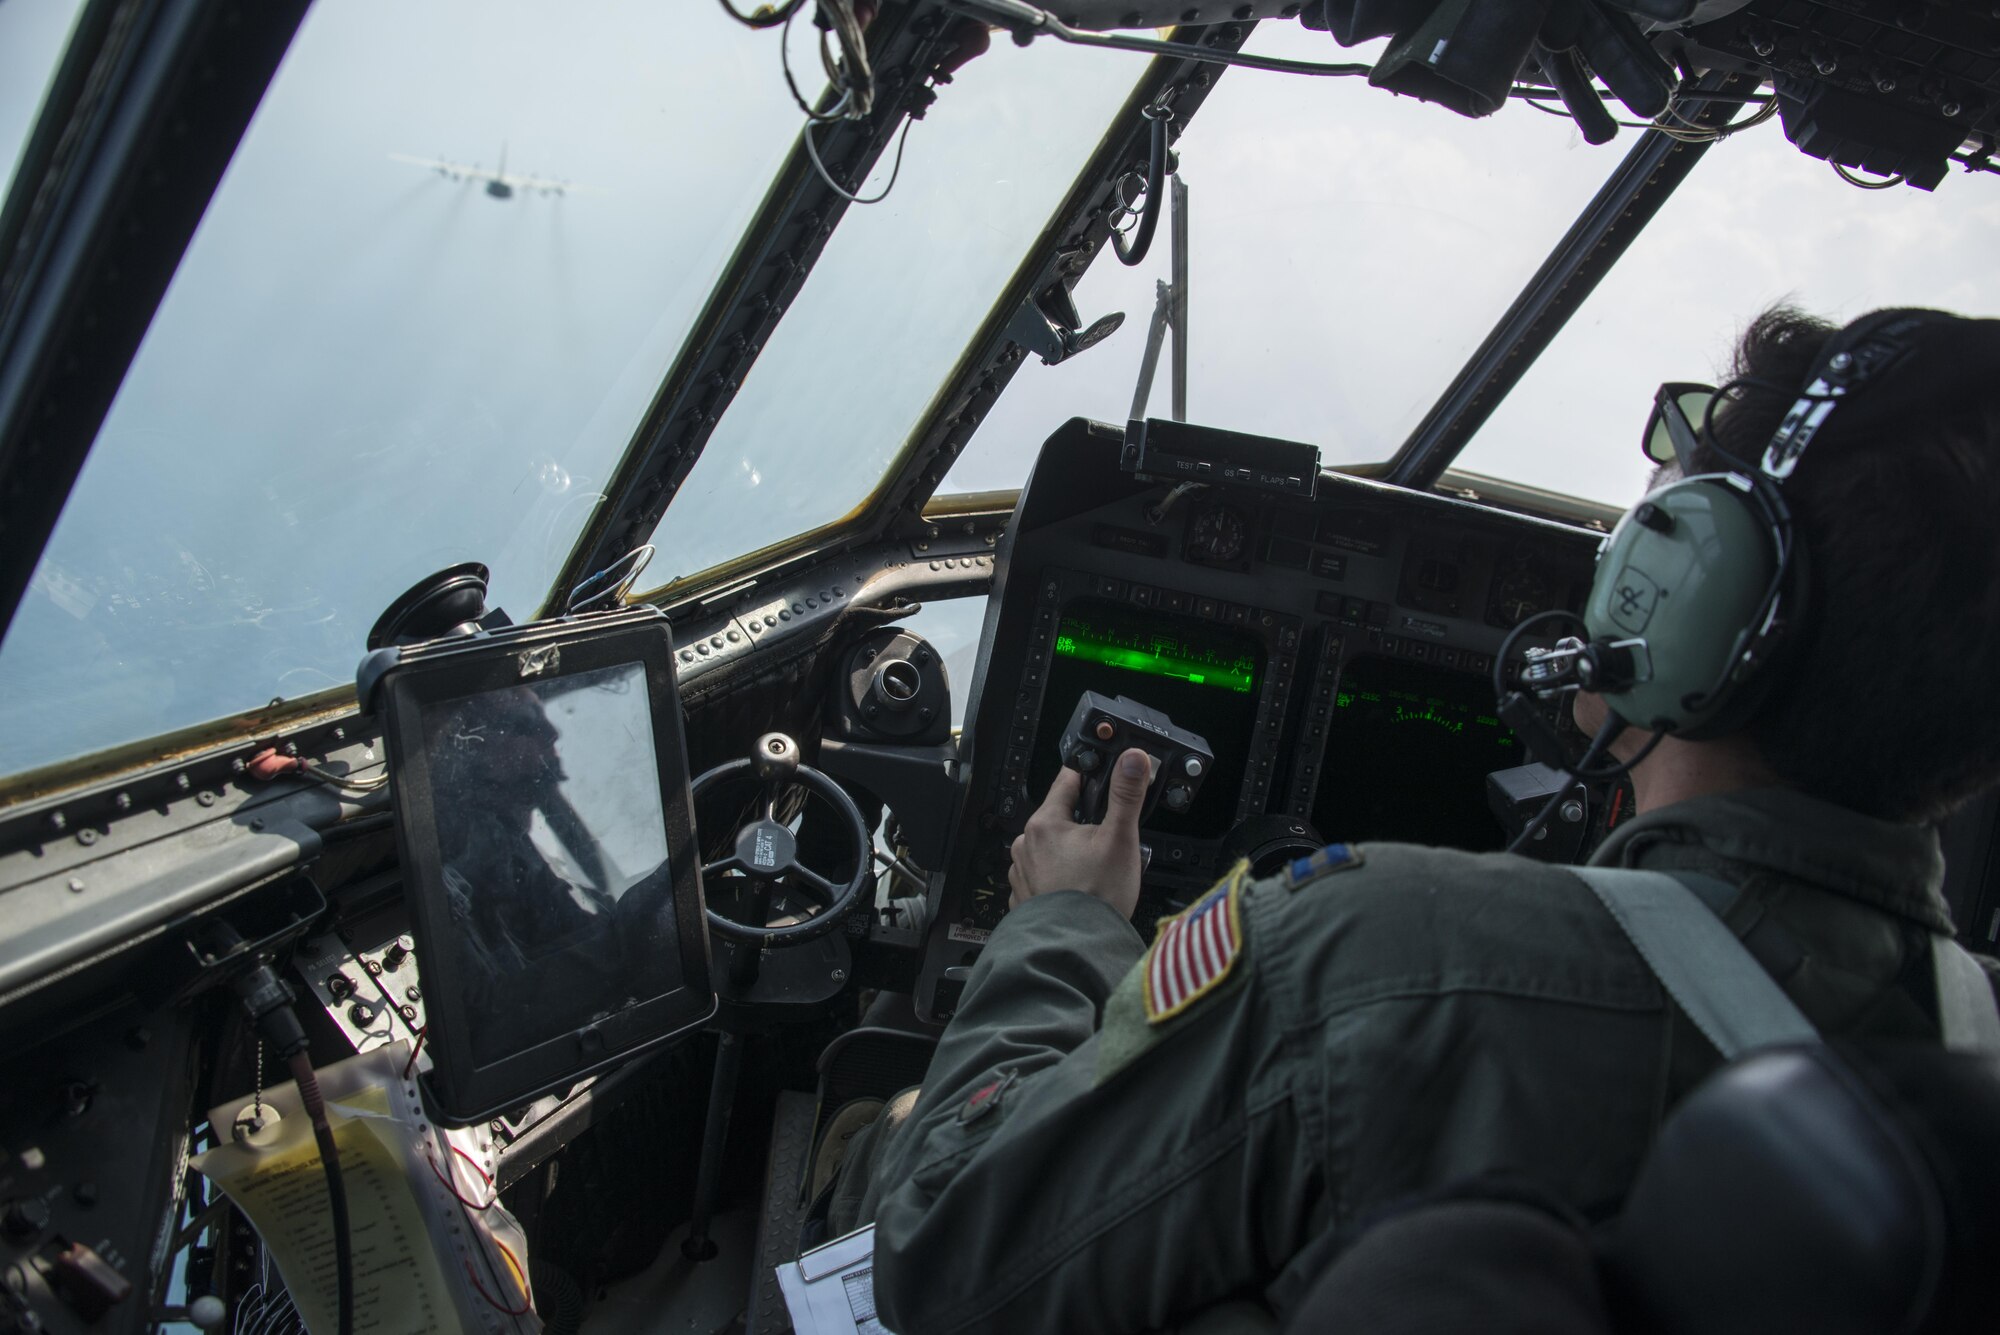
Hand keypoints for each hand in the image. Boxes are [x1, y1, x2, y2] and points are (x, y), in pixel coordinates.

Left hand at [1008, 749, 1151, 919]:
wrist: (1076, 947)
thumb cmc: (1096, 896)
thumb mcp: (1120, 838)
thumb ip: (1126, 795)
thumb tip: (1133, 759)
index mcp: (1045, 823)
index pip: (1067, 780)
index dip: (1089, 775)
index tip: (1102, 775)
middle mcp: (1026, 844)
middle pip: (1060, 817)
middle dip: (1085, 824)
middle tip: (1110, 840)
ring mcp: (1022, 872)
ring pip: (1051, 848)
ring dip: (1071, 853)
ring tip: (1097, 871)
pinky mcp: (1024, 896)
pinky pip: (1044, 876)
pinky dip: (1060, 878)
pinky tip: (1080, 889)